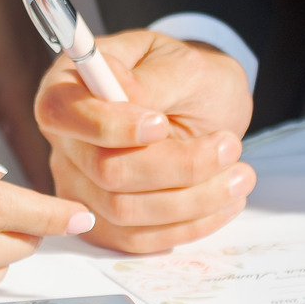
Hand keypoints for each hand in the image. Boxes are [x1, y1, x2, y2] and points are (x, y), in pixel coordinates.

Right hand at [35, 30, 254, 253]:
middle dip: (177, 166)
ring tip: (241, 176)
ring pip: (124, 211)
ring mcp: (80, 185)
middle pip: (104, 170)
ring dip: (192, 200)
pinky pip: (137, 239)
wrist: (205, 107)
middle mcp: (66, 140)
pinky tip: (225, 203)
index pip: (63, 112)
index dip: (110, 126)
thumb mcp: (184, 64)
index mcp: (68, 86)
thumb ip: (154, 81)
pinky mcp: (103, 222)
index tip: (162, 126)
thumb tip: (129, 99)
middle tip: (231, 147)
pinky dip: (188, 226)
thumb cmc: (189, 77)